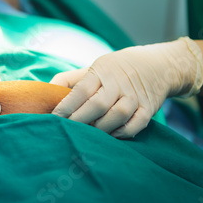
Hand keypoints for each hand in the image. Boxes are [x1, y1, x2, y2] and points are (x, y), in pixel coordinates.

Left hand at [49, 38, 202, 137]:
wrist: (157, 66)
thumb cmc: (115, 70)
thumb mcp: (92, 67)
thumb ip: (67, 80)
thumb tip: (44, 92)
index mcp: (101, 72)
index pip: (81, 90)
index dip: (66, 106)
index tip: (54, 118)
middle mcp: (119, 83)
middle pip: (97, 105)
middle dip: (80, 121)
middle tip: (66, 131)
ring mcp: (135, 97)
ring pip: (117, 115)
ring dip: (100, 129)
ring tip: (87, 135)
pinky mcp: (148, 108)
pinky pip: (135, 124)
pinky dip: (122, 133)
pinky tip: (110, 136)